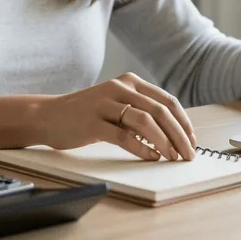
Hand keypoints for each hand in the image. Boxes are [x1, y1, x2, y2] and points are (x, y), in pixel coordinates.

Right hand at [37, 73, 197, 160]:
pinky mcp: (93, 122)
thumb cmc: (86, 114)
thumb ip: (139, 112)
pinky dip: (142, 148)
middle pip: (160, 111)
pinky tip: (152, 157)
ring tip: (173, 157)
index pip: (167, 100)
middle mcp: (119, 88)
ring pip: (145, 121)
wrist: (48, 115)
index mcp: (129, 82)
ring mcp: (105, 104)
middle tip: (189, 154)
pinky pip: (124, 136)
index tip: (192, 140)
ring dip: (164, 142)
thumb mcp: (116, 104)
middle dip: (179, 134)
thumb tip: (172, 135)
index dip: (184, 122)